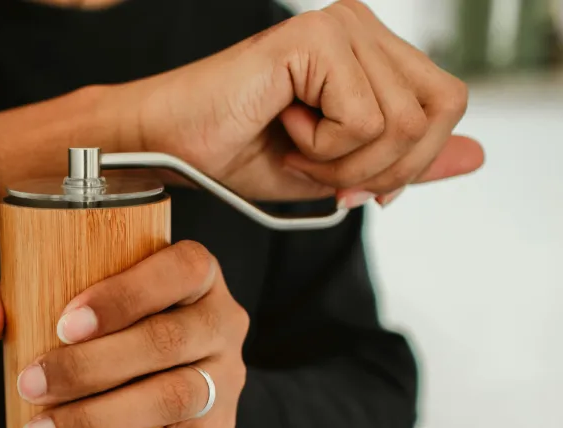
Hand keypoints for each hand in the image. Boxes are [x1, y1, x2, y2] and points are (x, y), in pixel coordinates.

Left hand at [0, 241, 247, 427]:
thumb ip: (7, 294)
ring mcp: (225, 384)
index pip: (178, 270)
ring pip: (173, 403)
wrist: (155, 361)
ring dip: (98, 424)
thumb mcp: (56, 290)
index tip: (64, 324)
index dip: (124, 297)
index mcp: (195, 273)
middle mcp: (222, 324)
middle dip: (91, 369)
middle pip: (166, 343)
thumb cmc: (97, 317)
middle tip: (30, 385)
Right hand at [125, 0, 484, 205]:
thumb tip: (480, 157)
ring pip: (404, 122)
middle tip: (315, 165)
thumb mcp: (336, 171)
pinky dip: (322, 147)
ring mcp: (342, 25)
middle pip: (439, 112)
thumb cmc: (234, 153)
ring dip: (344, 161)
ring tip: (294, 145)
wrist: (168, 144)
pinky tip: (282, 125)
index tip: (349, 181)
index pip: (447, 104)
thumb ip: (406, 162)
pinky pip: (364, 119)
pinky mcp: (317, 37)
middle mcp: (363, 25)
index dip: (409, 160)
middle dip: (380, 166)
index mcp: (371, 49)